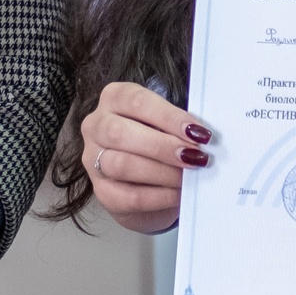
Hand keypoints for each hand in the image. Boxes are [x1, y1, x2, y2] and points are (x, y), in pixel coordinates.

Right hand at [80, 79, 212, 233]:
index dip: (169, 117)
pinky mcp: (102, 192)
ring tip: (188, 177)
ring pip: (121, 165)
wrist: (150, 185)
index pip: (137, 101)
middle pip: (120, 133)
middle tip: (195, 156)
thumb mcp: (167, 125)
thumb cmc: (161, 142)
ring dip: (161, 172)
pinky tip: (179, 194)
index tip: (197, 132)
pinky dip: (159, 196)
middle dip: (162, 146)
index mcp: (115, 98)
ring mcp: (93, 159)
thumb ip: (179, 126)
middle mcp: (97, 125)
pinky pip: (128, 196)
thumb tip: (202, 137)